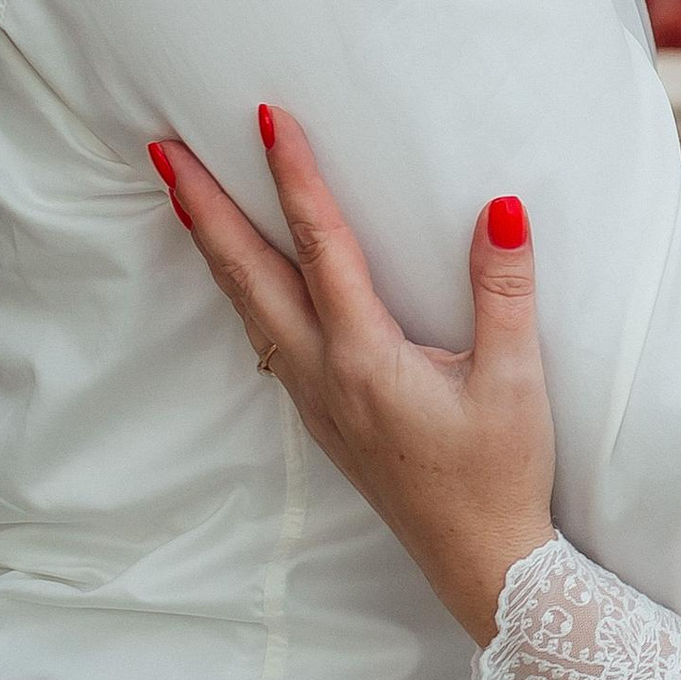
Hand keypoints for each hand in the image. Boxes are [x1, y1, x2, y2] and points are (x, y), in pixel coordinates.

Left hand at [154, 111, 556, 642]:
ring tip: (185, 198)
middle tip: (164, 150)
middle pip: (249, 274)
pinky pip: (267, 338)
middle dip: (206, 207)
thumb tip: (502, 210)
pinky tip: (244, 279)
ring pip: (248, 308)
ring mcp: (316, 400)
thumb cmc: (500, 476)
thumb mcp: (516, 381)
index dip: (294, 177)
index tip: (266, 118)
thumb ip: (505, 292)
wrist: (480, 561)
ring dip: (214, 248)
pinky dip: (241, 291)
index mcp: (363, 357)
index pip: (321, 246)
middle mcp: (323, 374)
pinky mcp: (324, 417)